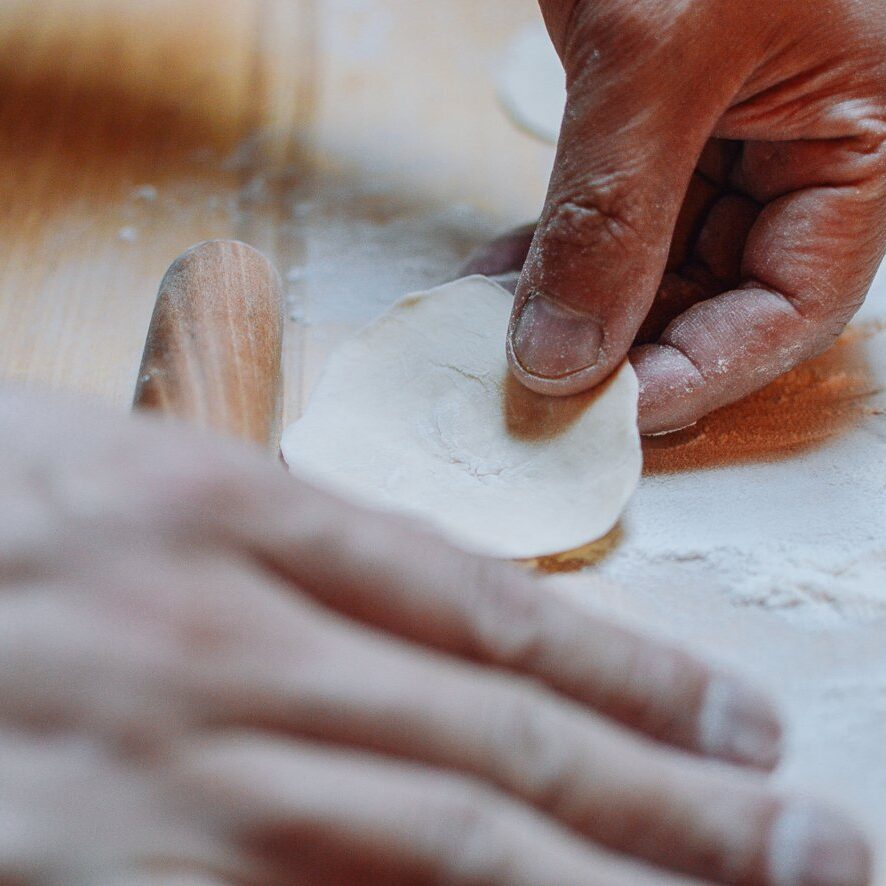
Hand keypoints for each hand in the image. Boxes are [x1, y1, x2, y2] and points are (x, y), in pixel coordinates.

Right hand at [0, 387, 868, 883]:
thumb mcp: (132, 471)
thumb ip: (279, 540)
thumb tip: (422, 611)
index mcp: (240, 521)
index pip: (493, 614)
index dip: (637, 672)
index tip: (749, 720)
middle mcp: (242, 646)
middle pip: (511, 740)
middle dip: (683, 801)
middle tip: (822, 842)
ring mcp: (187, 771)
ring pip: (451, 840)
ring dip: (614, 880)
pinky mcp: (125, 869)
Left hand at [470, 0, 885, 433]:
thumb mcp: (660, 53)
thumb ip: (614, 214)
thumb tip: (564, 355)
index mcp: (861, 141)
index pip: (790, 308)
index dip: (700, 373)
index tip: (608, 415)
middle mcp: (800, 155)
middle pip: (715, 302)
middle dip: (621, 350)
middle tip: (535, 390)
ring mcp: (725, 143)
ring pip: (653, 270)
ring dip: (573, 310)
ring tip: (493, 340)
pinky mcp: (655, 127)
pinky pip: (611, 221)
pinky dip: (552, 256)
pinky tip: (495, 285)